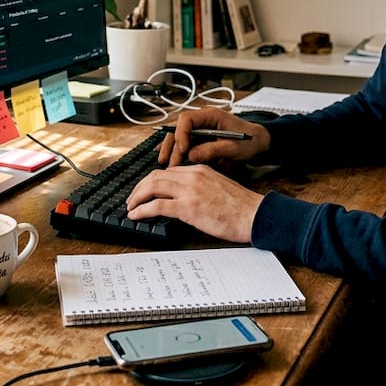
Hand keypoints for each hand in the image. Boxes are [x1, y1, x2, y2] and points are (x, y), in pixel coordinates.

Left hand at [125, 164, 263, 242]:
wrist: (254, 215)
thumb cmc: (241, 207)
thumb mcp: (218, 187)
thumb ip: (200, 186)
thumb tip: (185, 196)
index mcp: (200, 170)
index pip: (167, 171)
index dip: (151, 181)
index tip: (144, 190)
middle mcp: (192, 176)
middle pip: (155, 176)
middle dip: (139, 188)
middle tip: (132, 199)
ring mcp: (190, 191)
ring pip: (153, 187)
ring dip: (137, 197)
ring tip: (131, 207)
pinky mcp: (188, 208)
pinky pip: (157, 206)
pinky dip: (142, 210)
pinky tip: (136, 216)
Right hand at [158, 109, 269, 166]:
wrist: (259, 142)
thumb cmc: (249, 140)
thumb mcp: (233, 147)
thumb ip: (212, 150)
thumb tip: (191, 155)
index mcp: (211, 115)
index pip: (187, 119)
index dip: (181, 133)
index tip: (182, 148)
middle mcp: (203, 120)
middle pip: (179, 128)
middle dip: (172, 145)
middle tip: (168, 162)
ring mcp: (201, 129)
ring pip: (179, 136)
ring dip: (171, 149)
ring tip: (164, 163)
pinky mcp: (201, 139)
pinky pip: (184, 142)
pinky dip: (175, 150)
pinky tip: (166, 157)